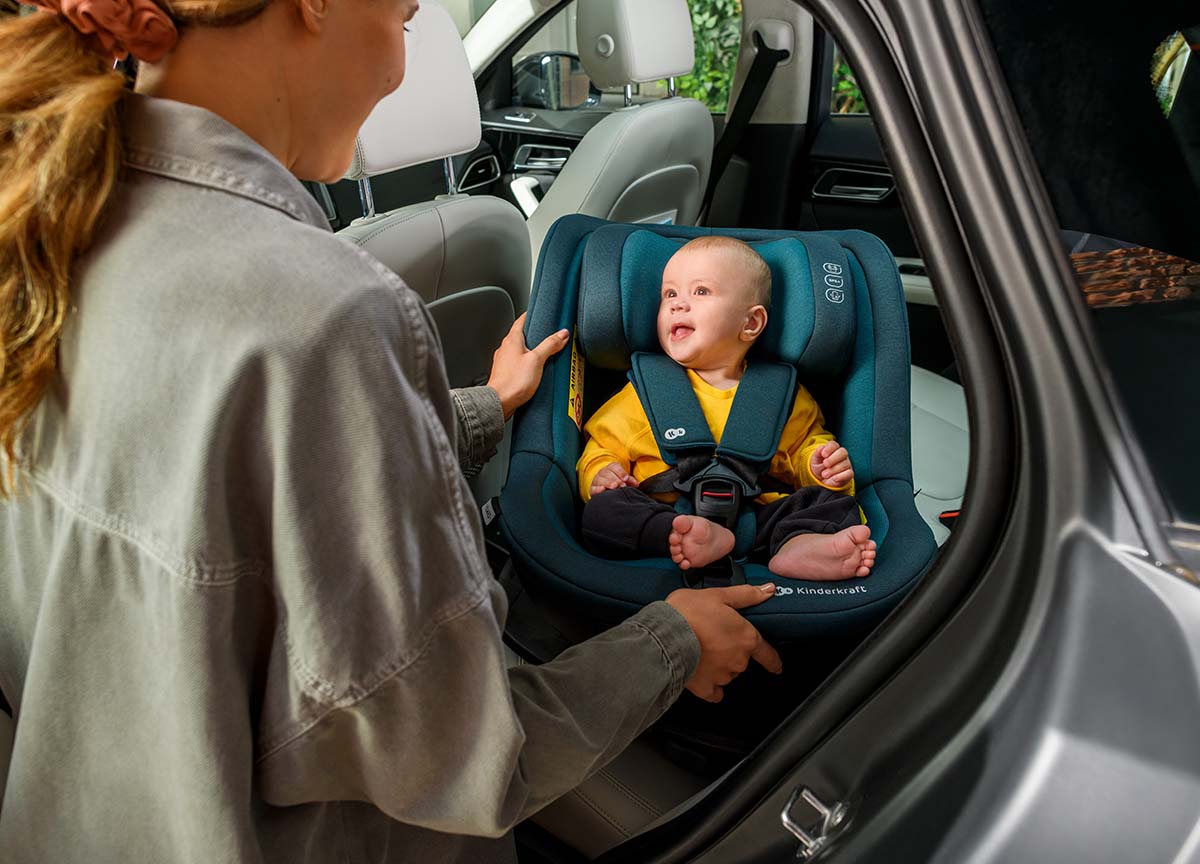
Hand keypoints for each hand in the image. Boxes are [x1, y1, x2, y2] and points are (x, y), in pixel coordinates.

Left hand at [486, 313, 569, 418]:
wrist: (499, 402)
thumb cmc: (513, 382)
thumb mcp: (537, 360)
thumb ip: (550, 345)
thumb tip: (562, 333)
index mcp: (511, 340)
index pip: (521, 320)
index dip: (530, 315)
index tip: (537, 312)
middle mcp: (505, 349)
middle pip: (520, 335)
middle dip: (533, 334)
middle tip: (545, 333)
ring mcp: (503, 362)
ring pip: (518, 350)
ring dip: (529, 349)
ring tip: (543, 353)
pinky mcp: (505, 373)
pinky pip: (517, 363)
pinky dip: (526, 362)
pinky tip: (533, 370)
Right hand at [589, 462, 637, 496]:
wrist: (607, 489)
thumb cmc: (618, 483)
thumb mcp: (624, 480)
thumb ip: (630, 481)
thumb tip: (636, 484)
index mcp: (611, 468)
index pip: (614, 466)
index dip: (620, 472)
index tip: (626, 478)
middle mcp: (602, 472)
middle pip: (607, 473)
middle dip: (615, 479)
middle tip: (622, 485)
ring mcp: (596, 480)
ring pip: (600, 479)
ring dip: (608, 483)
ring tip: (614, 487)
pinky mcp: (592, 489)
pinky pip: (593, 488)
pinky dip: (597, 489)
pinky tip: (602, 489)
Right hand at [666, 584, 782, 702]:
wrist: (664, 635)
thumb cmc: (689, 612)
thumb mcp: (718, 595)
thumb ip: (746, 595)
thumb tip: (768, 590)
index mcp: (746, 637)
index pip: (768, 654)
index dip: (773, 660)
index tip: (775, 665)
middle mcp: (738, 659)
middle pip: (742, 660)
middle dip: (731, 651)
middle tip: (713, 637)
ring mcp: (723, 676)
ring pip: (728, 673)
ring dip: (720, 665)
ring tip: (702, 650)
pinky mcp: (705, 687)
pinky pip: (714, 692)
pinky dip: (711, 685)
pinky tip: (702, 674)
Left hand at [811, 440, 852, 487]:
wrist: (822, 478)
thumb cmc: (819, 466)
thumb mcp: (815, 460)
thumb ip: (817, 453)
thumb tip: (821, 448)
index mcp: (833, 449)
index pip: (833, 445)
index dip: (829, 448)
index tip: (823, 455)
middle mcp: (842, 455)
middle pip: (843, 452)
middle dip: (833, 459)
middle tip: (825, 464)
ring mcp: (847, 464)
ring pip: (845, 464)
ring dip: (833, 470)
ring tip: (824, 474)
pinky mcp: (849, 474)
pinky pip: (849, 474)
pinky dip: (841, 477)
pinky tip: (833, 479)